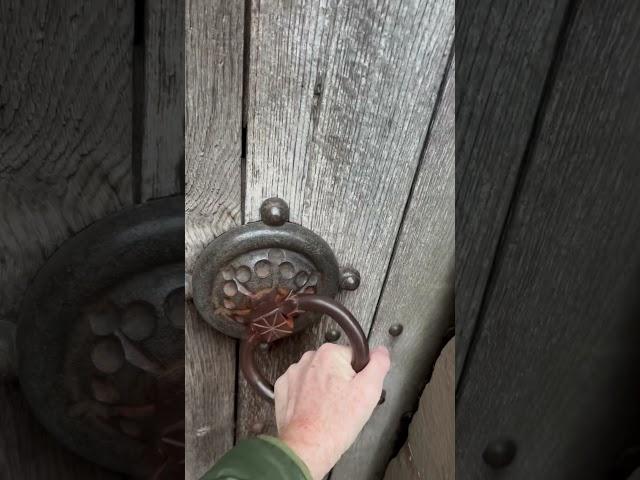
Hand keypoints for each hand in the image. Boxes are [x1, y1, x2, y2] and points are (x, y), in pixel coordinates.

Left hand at [274, 344, 390, 479]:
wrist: (307, 447)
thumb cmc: (335, 423)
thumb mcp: (369, 391)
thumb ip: (378, 364)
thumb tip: (380, 352)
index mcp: (330, 354)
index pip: (353, 356)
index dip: (359, 375)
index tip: (356, 390)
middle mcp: (308, 359)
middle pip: (334, 365)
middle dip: (341, 380)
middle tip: (345, 403)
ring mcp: (293, 374)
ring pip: (317, 375)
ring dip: (323, 388)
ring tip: (329, 409)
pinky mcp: (283, 389)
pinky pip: (301, 386)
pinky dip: (307, 396)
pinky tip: (315, 410)